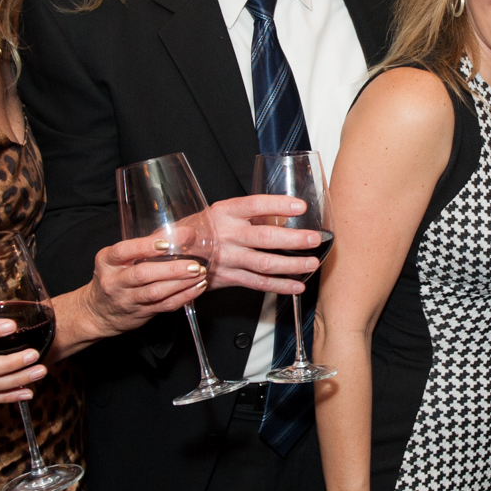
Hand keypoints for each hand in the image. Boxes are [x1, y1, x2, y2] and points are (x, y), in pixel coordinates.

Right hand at [79, 235, 209, 336]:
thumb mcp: (116, 260)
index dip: (145, 246)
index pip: (123, 251)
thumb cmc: (113, 277)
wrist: (97, 312)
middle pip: (143, 274)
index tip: (167, 242)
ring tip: (200, 273)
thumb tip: (179, 233)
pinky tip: (197, 287)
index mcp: (107, 261)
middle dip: (171, 268)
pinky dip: (183, 296)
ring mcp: (127, 299)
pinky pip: (164, 305)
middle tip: (194, 262)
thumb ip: (140, 249)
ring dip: (181, 283)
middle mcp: (114, 281)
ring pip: (155, 292)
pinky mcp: (140, 313)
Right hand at [205, 194, 322, 293]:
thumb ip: (249, 214)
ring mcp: (229, 258)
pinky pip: (259, 283)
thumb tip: (284, 215)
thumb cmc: (205, 228)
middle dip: (294, 239)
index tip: (300, 206)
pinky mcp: (230, 278)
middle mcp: (228, 235)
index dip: (278, 205)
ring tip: (311, 262)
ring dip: (292, 265)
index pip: (254, 205)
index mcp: (226, 212)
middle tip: (314, 238)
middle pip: (265, 237)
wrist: (176, 252)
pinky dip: (280, 286)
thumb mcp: (222, 212)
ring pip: (265, 264)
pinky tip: (296, 285)